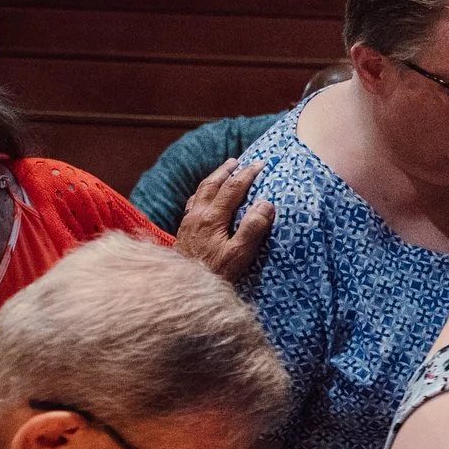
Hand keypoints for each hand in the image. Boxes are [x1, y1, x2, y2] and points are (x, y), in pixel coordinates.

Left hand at [173, 157, 274, 283]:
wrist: (182, 288)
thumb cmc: (215, 274)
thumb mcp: (239, 255)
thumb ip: (252, 228)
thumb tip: (266, 204)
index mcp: (212, 217)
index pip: (232, 188)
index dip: (246, 175)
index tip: (259, 165)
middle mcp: (197, 215)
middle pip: (212, 184)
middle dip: (227, 171)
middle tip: (239, 161)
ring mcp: (188, 222)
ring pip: (200, 192)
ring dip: (214, 179)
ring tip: (223, 172)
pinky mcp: (184, 231)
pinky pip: (193, 203)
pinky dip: (203, 193)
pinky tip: (205, 197)